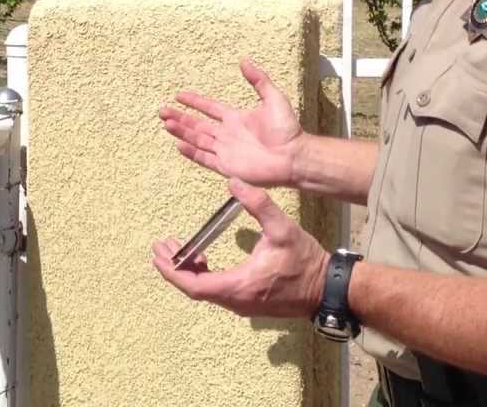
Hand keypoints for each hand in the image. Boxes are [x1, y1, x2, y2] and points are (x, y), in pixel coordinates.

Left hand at [151, 178, 328, 317]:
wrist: (327, 288)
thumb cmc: (305, 260)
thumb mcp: (282, 228)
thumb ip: (258, 203)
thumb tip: (233, 181)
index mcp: (239, 285)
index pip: (195, 286)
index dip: (173, 272)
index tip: (158, 255)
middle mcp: (237, 301)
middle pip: (195, 289)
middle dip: (175, 269)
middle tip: (161, 247)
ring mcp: (242, 305)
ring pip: (205, 292)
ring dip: (189, 272)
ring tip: (176, 250)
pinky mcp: (249, 303)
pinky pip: (217, 292)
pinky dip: (204, 276)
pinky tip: (203, 258)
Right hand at [159, 58, 302, 187]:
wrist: (293, 156)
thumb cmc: (287, 129)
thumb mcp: (273, 98)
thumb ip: (259, 80)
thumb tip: (245, 60)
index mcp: (235, 118)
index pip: (210, 108)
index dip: (195, 102)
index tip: (179, 95)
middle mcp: (227, 134)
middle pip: (197, 125)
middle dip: (180, 118)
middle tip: (162, 111)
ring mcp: (226, 151)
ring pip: (197, 139)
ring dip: (181, 132)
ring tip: (166, 124)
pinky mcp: (227, 166)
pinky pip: (205, 158)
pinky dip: (191, 152)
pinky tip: (178, 144)